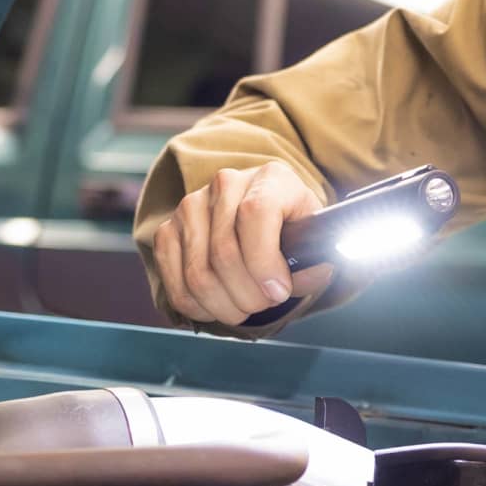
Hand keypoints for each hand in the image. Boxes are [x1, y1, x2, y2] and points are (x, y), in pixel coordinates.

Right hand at [151, 162, 338, 325]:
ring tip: (244, 308)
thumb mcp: (312, 236)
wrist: (259, 213)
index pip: (255, 215)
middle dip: (248, 295)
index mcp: (270, 178)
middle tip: (264, 305)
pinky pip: (175, 282)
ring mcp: (191, 205)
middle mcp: (225, 184)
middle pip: (224, 252)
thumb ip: (316, 257)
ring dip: (224, 306)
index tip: (279, 292)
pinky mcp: (167, 229)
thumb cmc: (289, 227)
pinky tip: (217, 305)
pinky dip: (197, 306)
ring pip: (198, 273)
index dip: (265, 262)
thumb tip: (317, 270)